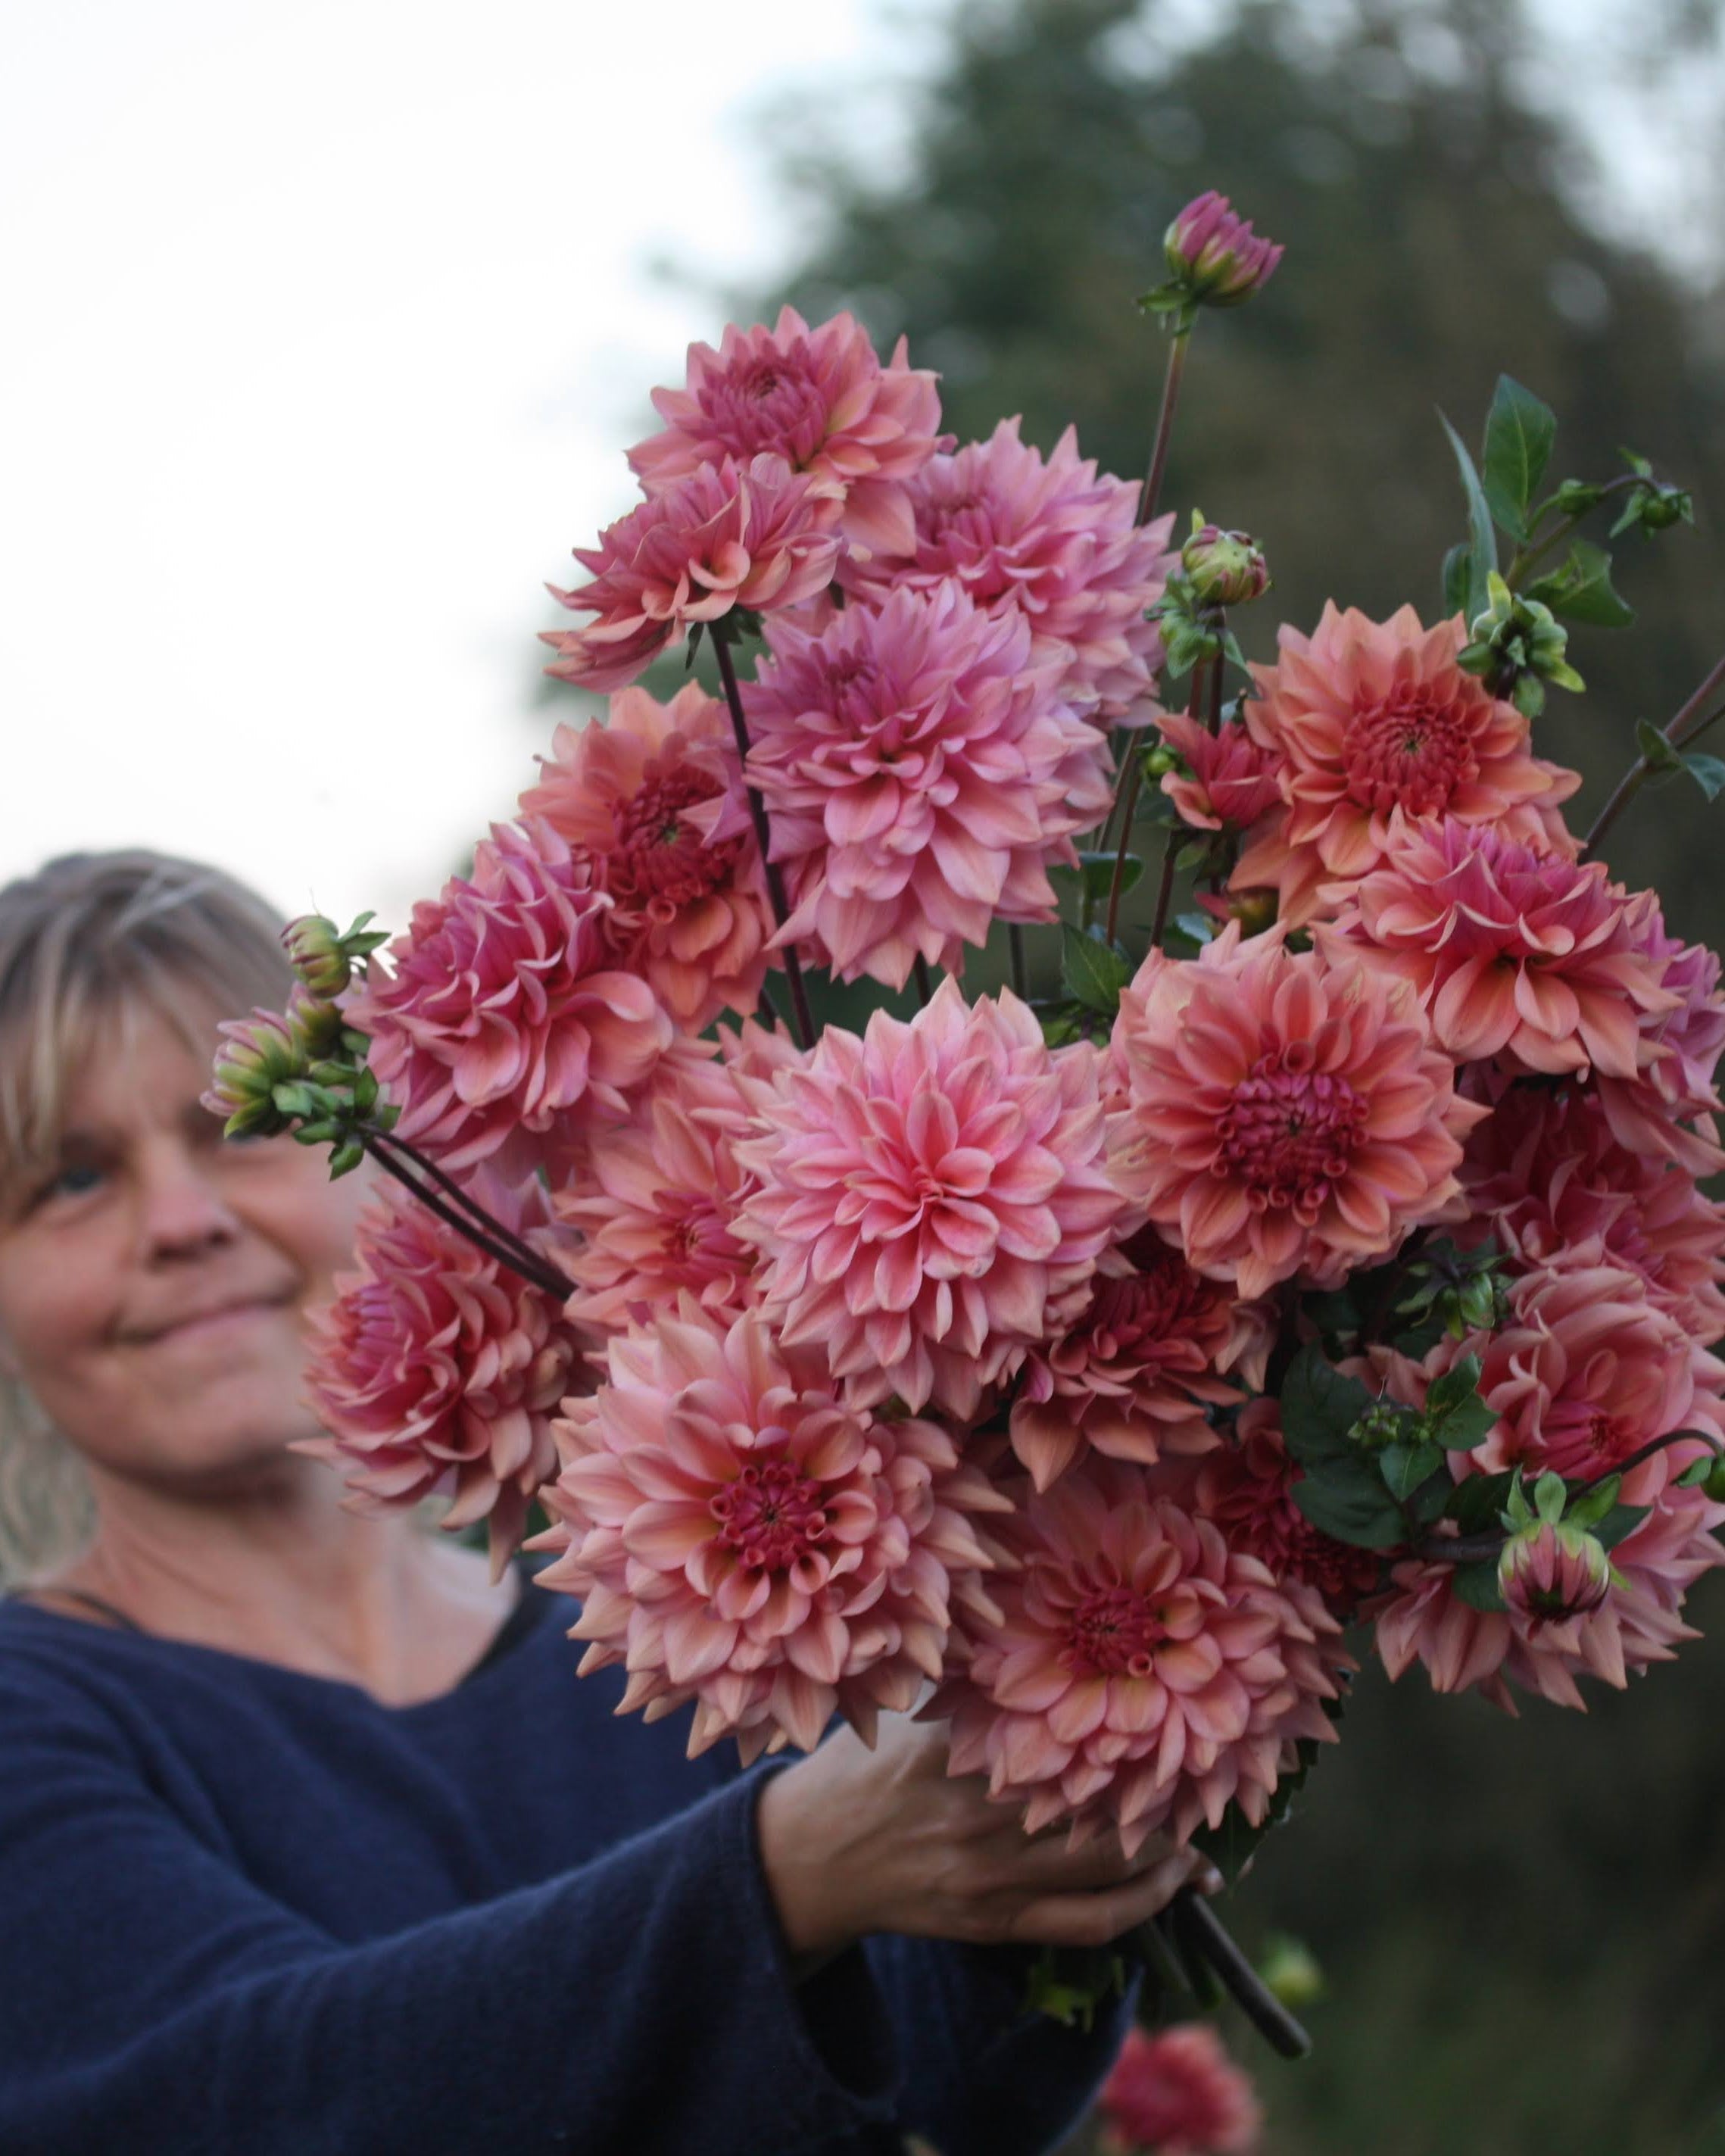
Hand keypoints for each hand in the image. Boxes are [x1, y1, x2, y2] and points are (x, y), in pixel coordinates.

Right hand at [754, 1712, 1216, 1971]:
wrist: (811, 1857)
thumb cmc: (865, 1764)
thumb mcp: (909, 1705)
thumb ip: (969, 1677)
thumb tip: (1038, 1622)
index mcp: (959, 1745)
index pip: (1060, 1732)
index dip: (1126, 1726)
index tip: (1171, 1708)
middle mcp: (980, 1812)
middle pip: (1097, 1803)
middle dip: (1163, 1793)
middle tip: (1209, 1774)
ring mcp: (990, 1874)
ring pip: (1104, 1868)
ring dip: (1168, 1855)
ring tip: (1205, 1837)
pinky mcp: (992, 1922)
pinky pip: (1084, 1924)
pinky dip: (1139, 1906)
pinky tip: (1174, 1888)